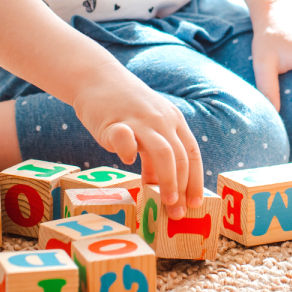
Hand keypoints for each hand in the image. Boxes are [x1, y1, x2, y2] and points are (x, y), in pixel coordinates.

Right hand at [71, 63, 202, 217]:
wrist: (96, 78)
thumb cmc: (124, 108)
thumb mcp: (147, 129)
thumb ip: (155, 156)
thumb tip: (163, 190)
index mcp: (174, 121)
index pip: (192, 154)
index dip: (195, 181)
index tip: (195, 204)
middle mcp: (162, 120)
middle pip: (181, 158)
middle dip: (182, 188)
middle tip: (177, 212)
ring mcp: (140, 119)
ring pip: (164, 152)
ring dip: (168, 180)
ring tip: (165, 201)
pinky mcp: (115, 121)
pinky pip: (125, 139)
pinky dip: (129, 153)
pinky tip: (127, 162)